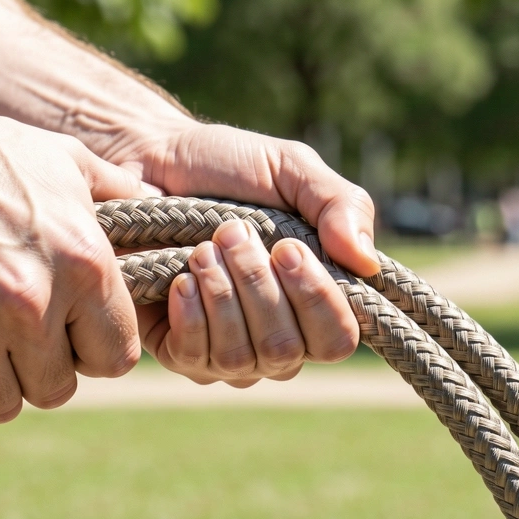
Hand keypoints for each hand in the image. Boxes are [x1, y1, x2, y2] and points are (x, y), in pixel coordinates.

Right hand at [0, 95, 150, 427]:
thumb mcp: (62, 159)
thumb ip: (118, 195)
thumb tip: (160, 211)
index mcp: (83, 262)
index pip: (116, 358)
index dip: (89, 349)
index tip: (61, 329)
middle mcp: (31, 302)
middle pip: (55, 389)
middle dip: (33, 367)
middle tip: (2, 329)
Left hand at [107, 122, 373, 385]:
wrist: (151, 159)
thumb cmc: (228, 167)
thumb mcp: (291, 169)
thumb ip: (340, 204)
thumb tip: (366, 262)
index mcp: (314, 301)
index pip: (335, 340)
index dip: (316, 300)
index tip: (287, 247)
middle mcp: (276, 339)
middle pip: (285, 349)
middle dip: (257, 285)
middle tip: (231, 233)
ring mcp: (226, 353)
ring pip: (240, 357)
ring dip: (222, 294)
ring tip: (203, 248)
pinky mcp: (176, 351)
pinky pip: (193, 359)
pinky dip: (191, 315)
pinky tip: (181, 279)